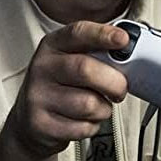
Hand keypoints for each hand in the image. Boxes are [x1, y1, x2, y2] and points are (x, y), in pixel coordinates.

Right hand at [6, 22, 129, 158]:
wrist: (30, 121)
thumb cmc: (61, 86)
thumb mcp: (73, 59)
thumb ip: (98, 53)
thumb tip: (130, 53)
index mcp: (53, 45)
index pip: (78, 33)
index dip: (103, 34)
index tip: (124, 39)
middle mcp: (42, 68)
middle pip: (86, 70)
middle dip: (114, 82)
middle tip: (120, 89)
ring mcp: (37, 96)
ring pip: (88, 104)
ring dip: (103, 109)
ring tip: (96, 106)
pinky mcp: (40, 124)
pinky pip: (82, 127)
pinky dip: (92, 126)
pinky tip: (82, 120)